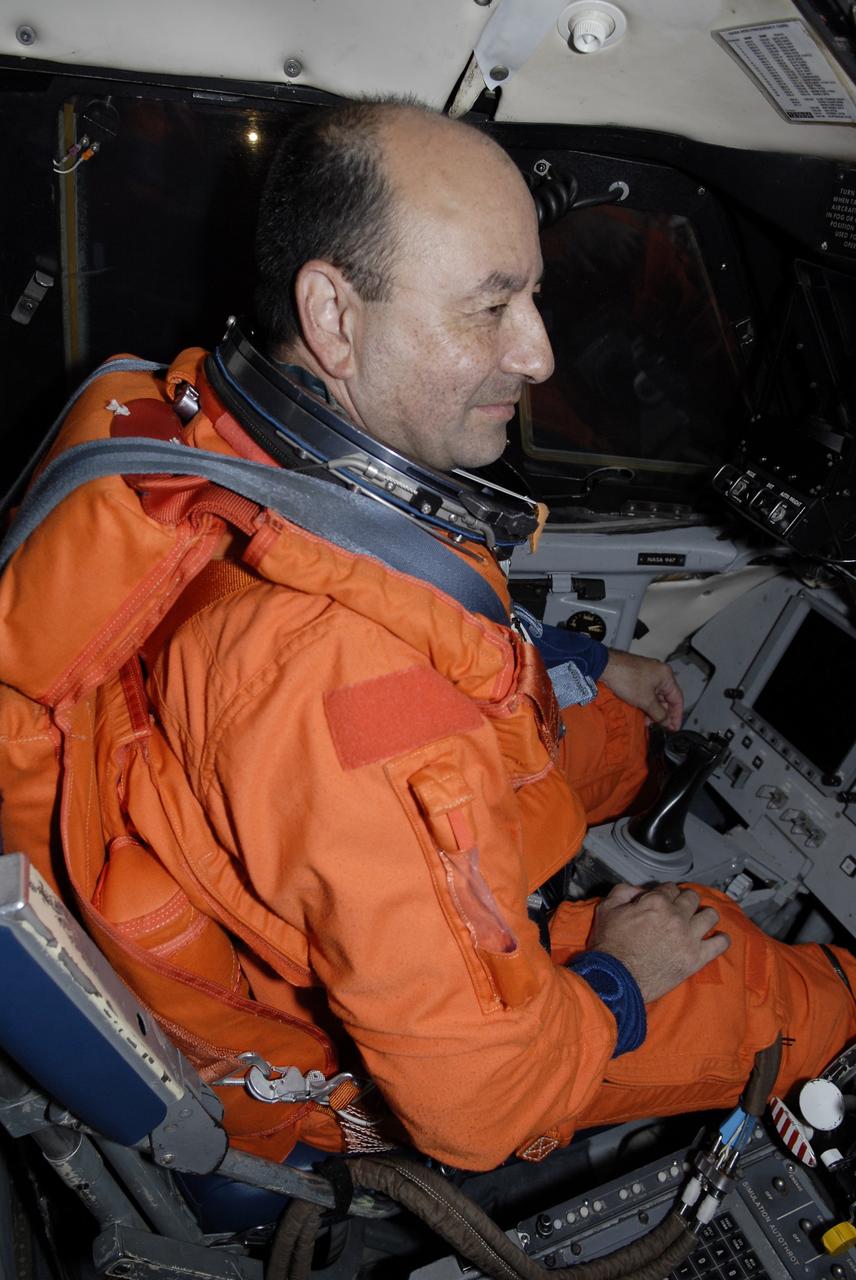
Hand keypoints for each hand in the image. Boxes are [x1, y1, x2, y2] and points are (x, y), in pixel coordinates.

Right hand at [589, 882, 729, 1002]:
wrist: (616, 979)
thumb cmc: (609, 945)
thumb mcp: (606, 910)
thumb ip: (622, 892)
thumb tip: (637, 890)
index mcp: (656, 902)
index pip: (670, 888)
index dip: (666, 893)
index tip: (664, 901)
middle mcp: (676, 916)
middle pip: (692, 898)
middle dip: (685, 901)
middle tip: (680, 910)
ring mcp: (689, 937)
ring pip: (710, 915)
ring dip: (704, 916)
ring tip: (698, 922)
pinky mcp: (696, 958)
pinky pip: (720, 944)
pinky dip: (721, 939)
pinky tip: (716, 939)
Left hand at [601, 650, 683, 730]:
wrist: (604, 667)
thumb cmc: (626, 678)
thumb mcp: (646, 701)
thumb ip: (659, 713)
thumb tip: (667, 722)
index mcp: (666, 676)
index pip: (677, 699)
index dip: (677, 715)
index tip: (674, 728)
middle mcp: (659, 673)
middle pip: (666, 698)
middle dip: (661, 714)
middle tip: (658, 726)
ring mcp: (648, 674)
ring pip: (655, 697)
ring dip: (652, 710)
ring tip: (646, 721)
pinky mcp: (637, 676)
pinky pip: (645, 693)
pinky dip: (644, 703)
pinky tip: (640, 712)